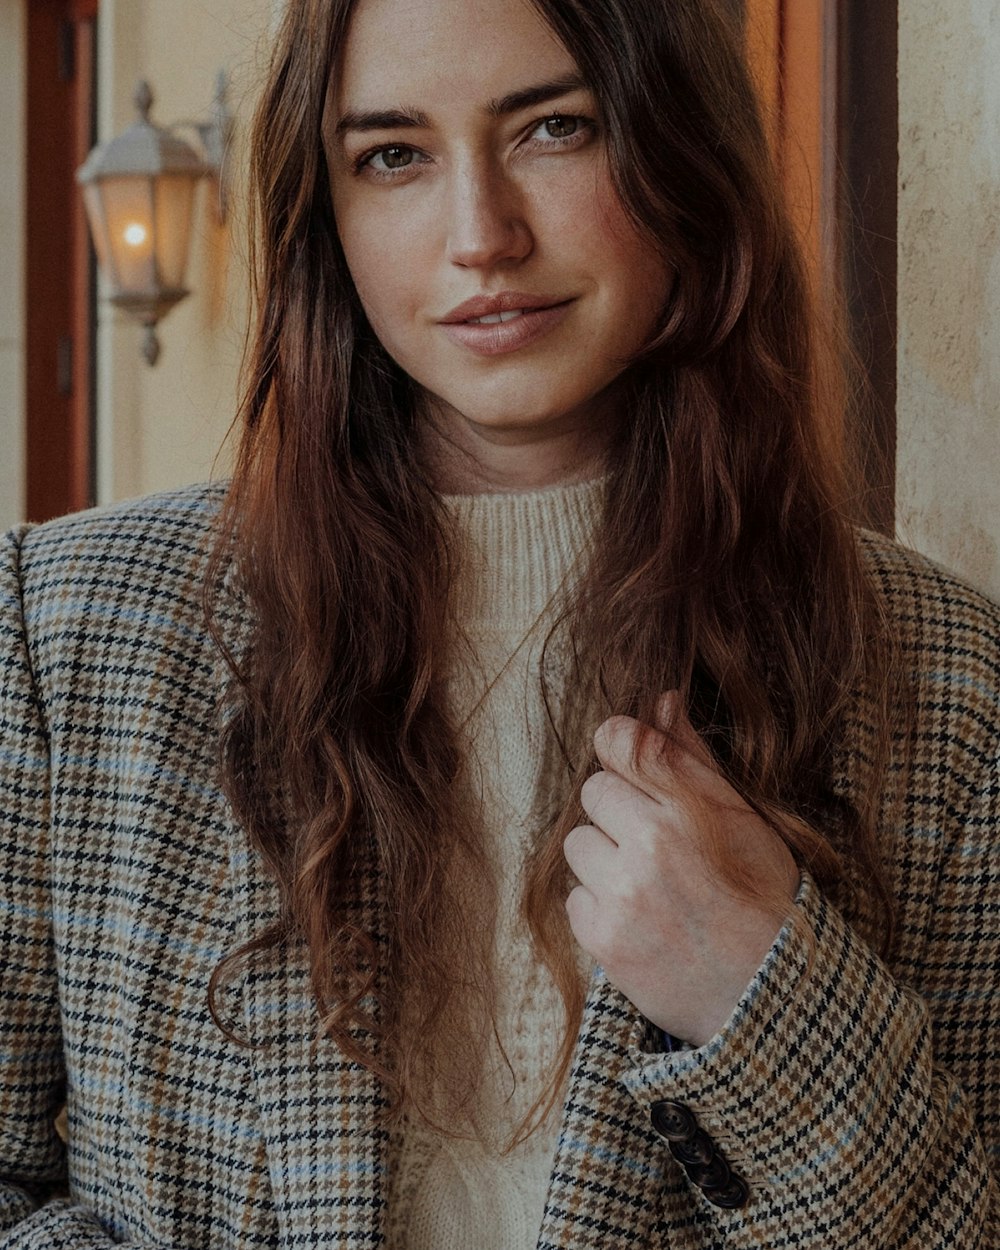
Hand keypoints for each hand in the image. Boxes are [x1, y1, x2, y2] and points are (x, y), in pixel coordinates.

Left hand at [563, 692, 799, 1046]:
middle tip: (654, 844)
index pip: (620, 741)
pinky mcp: (604, 939)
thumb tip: (661, 700)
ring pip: (579, 844)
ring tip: (649, 887)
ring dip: (604, 861)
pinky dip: (599, 908)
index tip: (629, 768)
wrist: (771, 997)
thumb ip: (693, 759)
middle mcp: (654, 843)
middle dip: (617, 812)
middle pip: (594, 791)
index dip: (618, 747)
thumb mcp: (745, 820)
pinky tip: (640, 920)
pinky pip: (575, 898)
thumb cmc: (764, 899)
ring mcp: (625, 893)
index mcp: (692, 807)